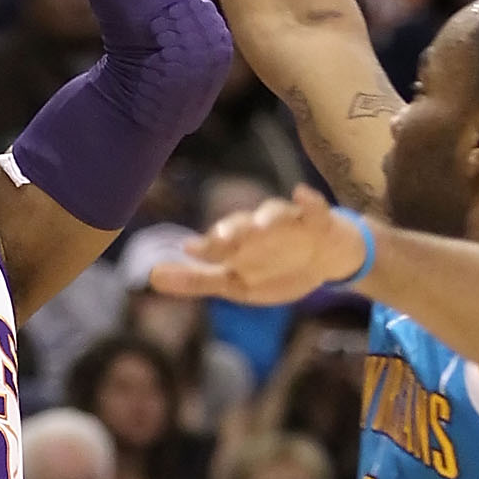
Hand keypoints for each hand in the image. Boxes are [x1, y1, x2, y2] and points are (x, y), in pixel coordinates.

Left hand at [150, 189, 373, 309]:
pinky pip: (315, 208)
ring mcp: (291, 223)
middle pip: (244, 224)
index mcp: (240, 244)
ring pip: (277, 214)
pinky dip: (309, 202)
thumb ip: (197, 281)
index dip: (207, 246)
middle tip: (222, 240)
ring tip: (261, 227)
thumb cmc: (275, 269)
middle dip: (233, 230)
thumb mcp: (235, 284)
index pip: (220, 242)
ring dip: (267, 218)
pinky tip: (302, 195)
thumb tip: (152, 276)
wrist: (326, 261)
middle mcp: (261, 228)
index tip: (190, 250)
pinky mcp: (319, 222)